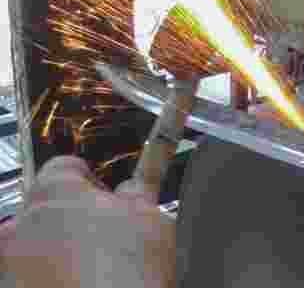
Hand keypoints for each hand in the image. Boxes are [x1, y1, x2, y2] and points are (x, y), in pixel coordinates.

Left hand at [1, 156, 175, 287]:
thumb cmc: (127, 275)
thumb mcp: (151, 219)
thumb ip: (137, 193)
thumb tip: (133, 185)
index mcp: (55, 192)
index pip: (64, 166)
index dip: (89, 179)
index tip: (104, 191)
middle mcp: (22, 223)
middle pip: (47, 208)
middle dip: (73, 218)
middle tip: (107, 236)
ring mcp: (11, 262)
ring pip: (37, 245)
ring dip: (60, 251)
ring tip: (97, 270)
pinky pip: (32, 276)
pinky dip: (50, 279)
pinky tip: (81, 286)